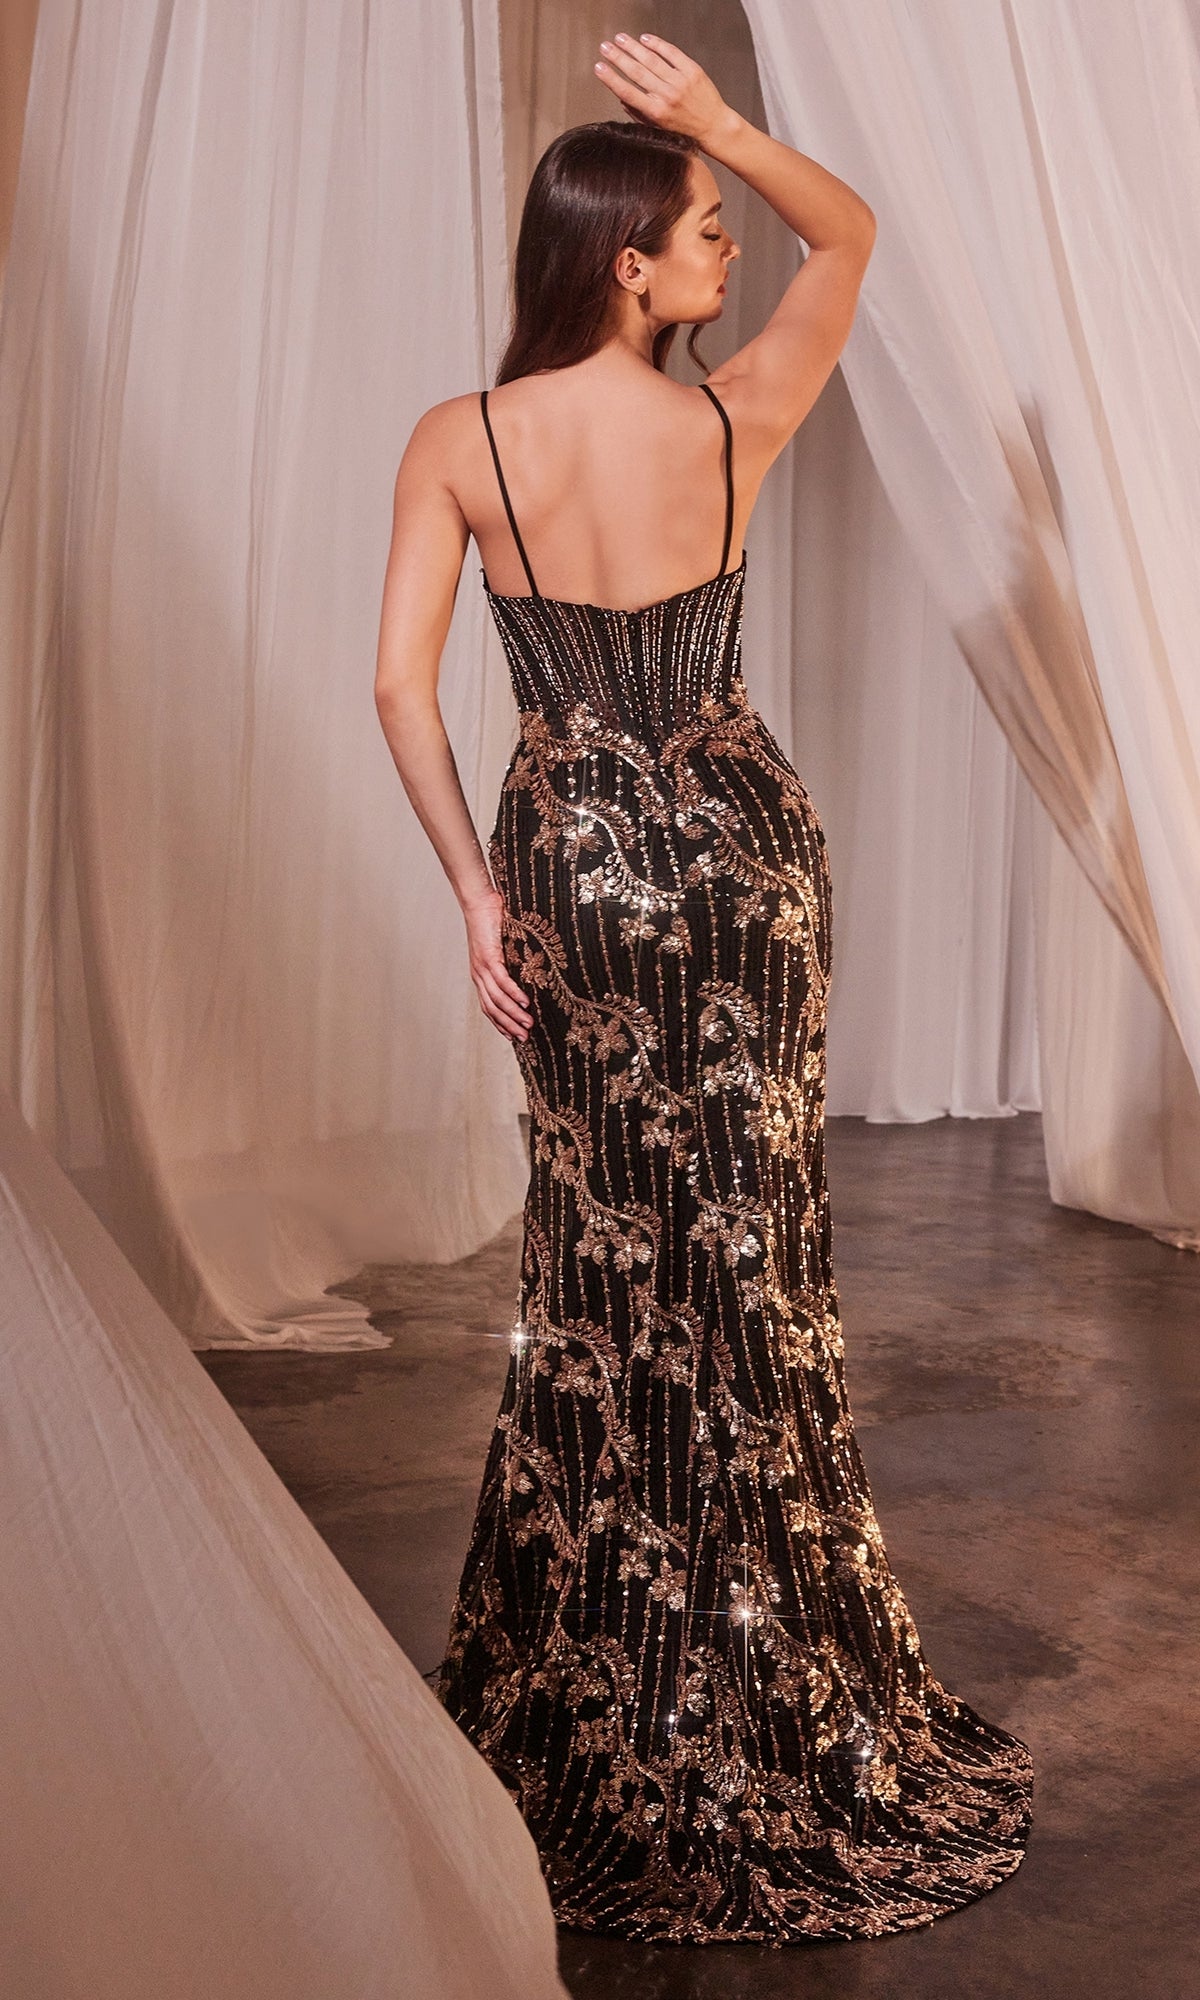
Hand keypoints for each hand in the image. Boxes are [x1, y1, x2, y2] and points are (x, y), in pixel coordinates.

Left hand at [463, 887, 532, 1042]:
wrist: (479, 902)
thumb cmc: (492, 922)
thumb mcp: (503, 947)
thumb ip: (511, 960)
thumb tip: (528, 969)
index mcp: (480, 975)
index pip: (488, 1007)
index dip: (500, 1024)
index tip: (513, 1037)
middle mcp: (478, 975)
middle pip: (492, 1009)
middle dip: (508, 1026)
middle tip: (524, 1040)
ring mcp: (482, 967)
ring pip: (497, 999)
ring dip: (513, 1014)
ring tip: (529, 1025)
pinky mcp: (489, 957)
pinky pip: (502, 981)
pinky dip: (514, 994)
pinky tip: (525, 1003)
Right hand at [594, 32, 734, 147]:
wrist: (713, 126)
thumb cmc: (685, 129)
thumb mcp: (658, 128)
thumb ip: (639, 113)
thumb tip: (621, 98)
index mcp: (656, 112)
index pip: (627, 92)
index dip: (611, 78)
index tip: (599, 68)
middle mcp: (666, 95)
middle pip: (636, 72)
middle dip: (617, 57)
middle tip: (605, 47)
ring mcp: (680, 81)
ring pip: (651, 59)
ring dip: (632, 47)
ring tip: (620, 39)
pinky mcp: (692, 70)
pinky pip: (671, 52)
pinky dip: (656, 44)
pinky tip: (645, 38)